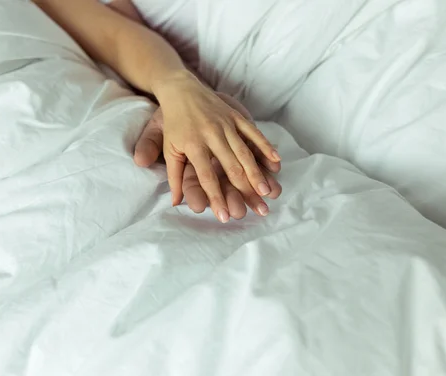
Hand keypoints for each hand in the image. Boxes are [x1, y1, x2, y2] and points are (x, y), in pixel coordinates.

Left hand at [152, 71, 280, 222]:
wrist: (180, 88)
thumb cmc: (173, 123)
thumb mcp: (169, 149)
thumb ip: (173, 176)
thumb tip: (175, 203)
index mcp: (193, 145)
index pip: (206, 177)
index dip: (216, 198)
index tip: (225, 216)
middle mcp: (211, 135)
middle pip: (232, 167)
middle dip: (245, 190)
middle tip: (257, 209)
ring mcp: (226, 124)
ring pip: (245, 152)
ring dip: (257, 173)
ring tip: (267, 192)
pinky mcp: (235, 116)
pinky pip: (253, 133)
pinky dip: (265, 146)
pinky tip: (276, 162)